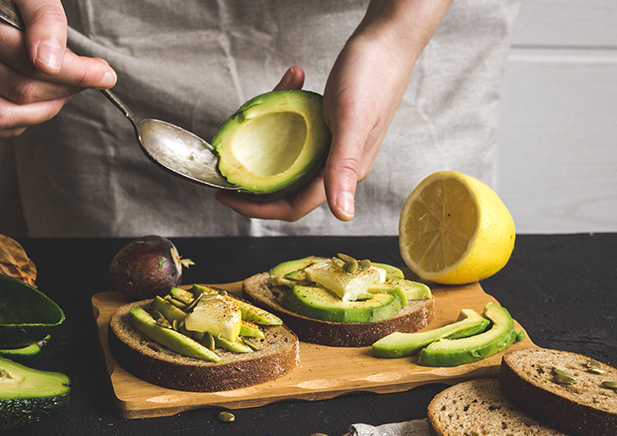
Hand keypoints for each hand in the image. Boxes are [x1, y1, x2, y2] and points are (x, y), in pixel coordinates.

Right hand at [0, 0, 116, 136]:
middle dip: (66, 88)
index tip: (103, 73)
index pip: (26, 60)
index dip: (74, 72)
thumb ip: (43, 18)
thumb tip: (48, 63)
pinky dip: (21, 121)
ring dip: (46, 109)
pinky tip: (39, 101)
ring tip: (66, 89)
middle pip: (19, 90)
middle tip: (89, 78)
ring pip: (3, 115)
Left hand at [217, 0, 450, 222]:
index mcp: (344, 172)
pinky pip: (300, 133)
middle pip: (289, 188)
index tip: (227, 197)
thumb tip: (343, 215)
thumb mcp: (351, 120)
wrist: (392, 39)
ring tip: (251, 118)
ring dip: (268, 143)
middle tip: (224, 174)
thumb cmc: (374, 75)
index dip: (259, 208)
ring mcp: (335, 146)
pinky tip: (291, 83)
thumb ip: (343, 169)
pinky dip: (288, 111)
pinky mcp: (332, 126)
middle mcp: (339, 165)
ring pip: (291, 159)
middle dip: (255, 184)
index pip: (295, 206)